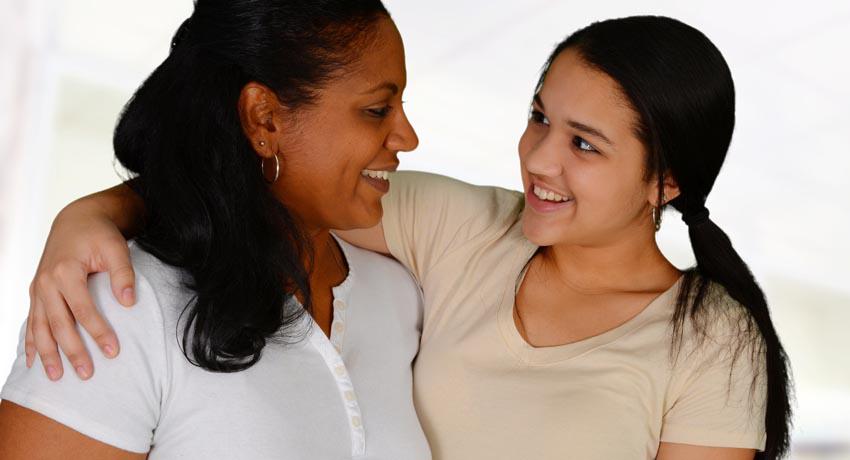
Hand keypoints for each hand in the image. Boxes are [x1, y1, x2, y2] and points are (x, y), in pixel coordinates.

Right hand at [27, 199, 134, 380]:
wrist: (76, 220)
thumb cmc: (100, 235)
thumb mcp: (116, 248)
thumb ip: (123, 273)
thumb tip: (129, 302)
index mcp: (65, 271)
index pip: (83, 309)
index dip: (98, 331)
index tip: (113, 352)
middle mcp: (46, 282)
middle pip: (59, 324)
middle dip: (72, 351)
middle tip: (87, 374)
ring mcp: (38, 289)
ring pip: (40, 327)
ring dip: (47, 354)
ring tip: (56, 377)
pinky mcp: (36, 293)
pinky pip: (31, 322)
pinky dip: (31, 343)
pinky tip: (33, 362)